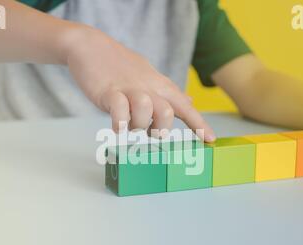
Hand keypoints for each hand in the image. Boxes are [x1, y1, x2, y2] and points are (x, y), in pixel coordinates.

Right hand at [64, 26, 215, 141]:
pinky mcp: (109, 93)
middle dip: (159, 130)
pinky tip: (116, 127)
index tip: (211, 140)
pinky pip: (119, 112)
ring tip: (128, 125)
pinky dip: (120, 125)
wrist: (91, 46)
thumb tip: (189, 102)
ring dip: (137, 127)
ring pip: (145, 112)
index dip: (199, 124)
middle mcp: (148, 88)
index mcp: (159, 86)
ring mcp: (129, 90)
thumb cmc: (120, 65)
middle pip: (167, 113)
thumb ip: (169, 92)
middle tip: (147, 132)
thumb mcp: (150, 76)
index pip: (184, 106)